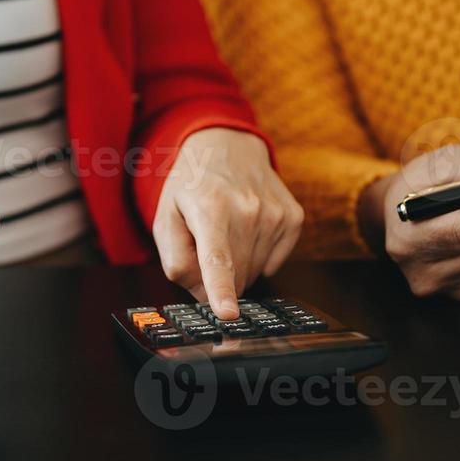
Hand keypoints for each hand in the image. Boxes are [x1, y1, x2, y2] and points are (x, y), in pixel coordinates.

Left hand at [152, 128, 303, 319]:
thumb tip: (203, 294)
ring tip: (227, 231)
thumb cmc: (192, 185)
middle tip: (205, 246)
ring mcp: (275, 214)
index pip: (216, 258)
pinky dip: (258, 257)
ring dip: (238, 265)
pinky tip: (248, 231)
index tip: (228, 314)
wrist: (228, 146)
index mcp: (210, 208)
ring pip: (254, 273)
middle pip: (235, 276)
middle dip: (216, 278)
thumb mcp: (166, 216)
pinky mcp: (293, 218)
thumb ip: (175, 260)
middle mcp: (247, 210)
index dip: (221, 290)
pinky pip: (273, 263)